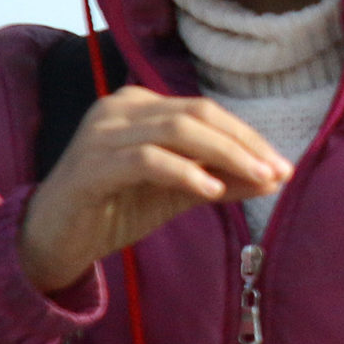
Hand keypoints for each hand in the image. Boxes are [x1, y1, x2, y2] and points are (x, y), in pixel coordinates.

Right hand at [19, 86, 290, 292]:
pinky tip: (213, 191)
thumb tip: (276, 177)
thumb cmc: (120, 207)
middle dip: (245, 144)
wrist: (59, 236)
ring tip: (258, 180)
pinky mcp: (91, 165)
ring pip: (176, 130)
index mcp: (141, 106)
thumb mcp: (181, 191)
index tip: (284, 166)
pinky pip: (147, 160)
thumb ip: (224, 179)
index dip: (249, 138)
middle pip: (197, 115)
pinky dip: (186, 172)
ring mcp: (101, 133)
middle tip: (279, 173)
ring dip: (226, 156)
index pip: (207, 112)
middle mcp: (118, 109)